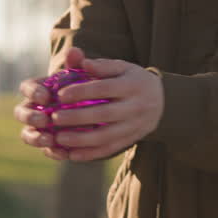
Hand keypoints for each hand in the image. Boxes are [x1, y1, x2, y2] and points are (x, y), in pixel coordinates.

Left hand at [15, 46, 164, 161]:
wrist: (163, 101)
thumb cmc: (133, 80)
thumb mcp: (123, 67)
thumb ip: (102, 65)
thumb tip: (82, 62)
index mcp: (132, 85)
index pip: (104, 88)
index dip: (82, 92)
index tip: (60, 95)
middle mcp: (135, 107)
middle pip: (104, 114)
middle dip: (78, 118)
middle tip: (55, 119)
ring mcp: (134, 126)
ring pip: (107, 136)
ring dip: (81, 140)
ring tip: (59, 139)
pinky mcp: (131, 140)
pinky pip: (110, 149)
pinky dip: (91, 154)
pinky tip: (72, 155)